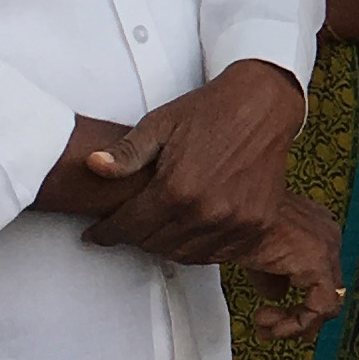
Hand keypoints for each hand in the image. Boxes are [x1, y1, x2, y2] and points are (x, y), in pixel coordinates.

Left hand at [82, 60, 306, 261]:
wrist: (263, 104)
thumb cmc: (211, 110)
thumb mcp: (160, 124)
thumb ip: (126, 153)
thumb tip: (94, 166)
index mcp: (177, 188)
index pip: (129, 227)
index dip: (107, 232)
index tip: (98, 234)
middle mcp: (207, 212)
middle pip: (155, 244)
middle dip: (136, 236)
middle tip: (130, 225)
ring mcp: (236, 221)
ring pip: (186, 255)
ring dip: (167, 245)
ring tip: (159, 229)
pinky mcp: (258, 224)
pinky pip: (219, 253)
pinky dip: (201, 248)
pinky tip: (191, 232)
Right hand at [233, 193, 344, 339]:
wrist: (235, 210)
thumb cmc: (239, 221)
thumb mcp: (257, 252)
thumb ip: (272, 275)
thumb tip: (276, 296)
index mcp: (316, 228)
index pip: (319, 276)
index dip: (298, 301)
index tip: (269, 313)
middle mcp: (328, 236)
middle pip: (325, 292)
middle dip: (296, 318)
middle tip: (269, 330)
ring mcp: (327, 250)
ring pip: (326, 305)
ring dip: (293, 324)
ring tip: (265, 327)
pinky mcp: (320, 265)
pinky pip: (320, 308)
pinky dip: (295, 324)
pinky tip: (270, 323)